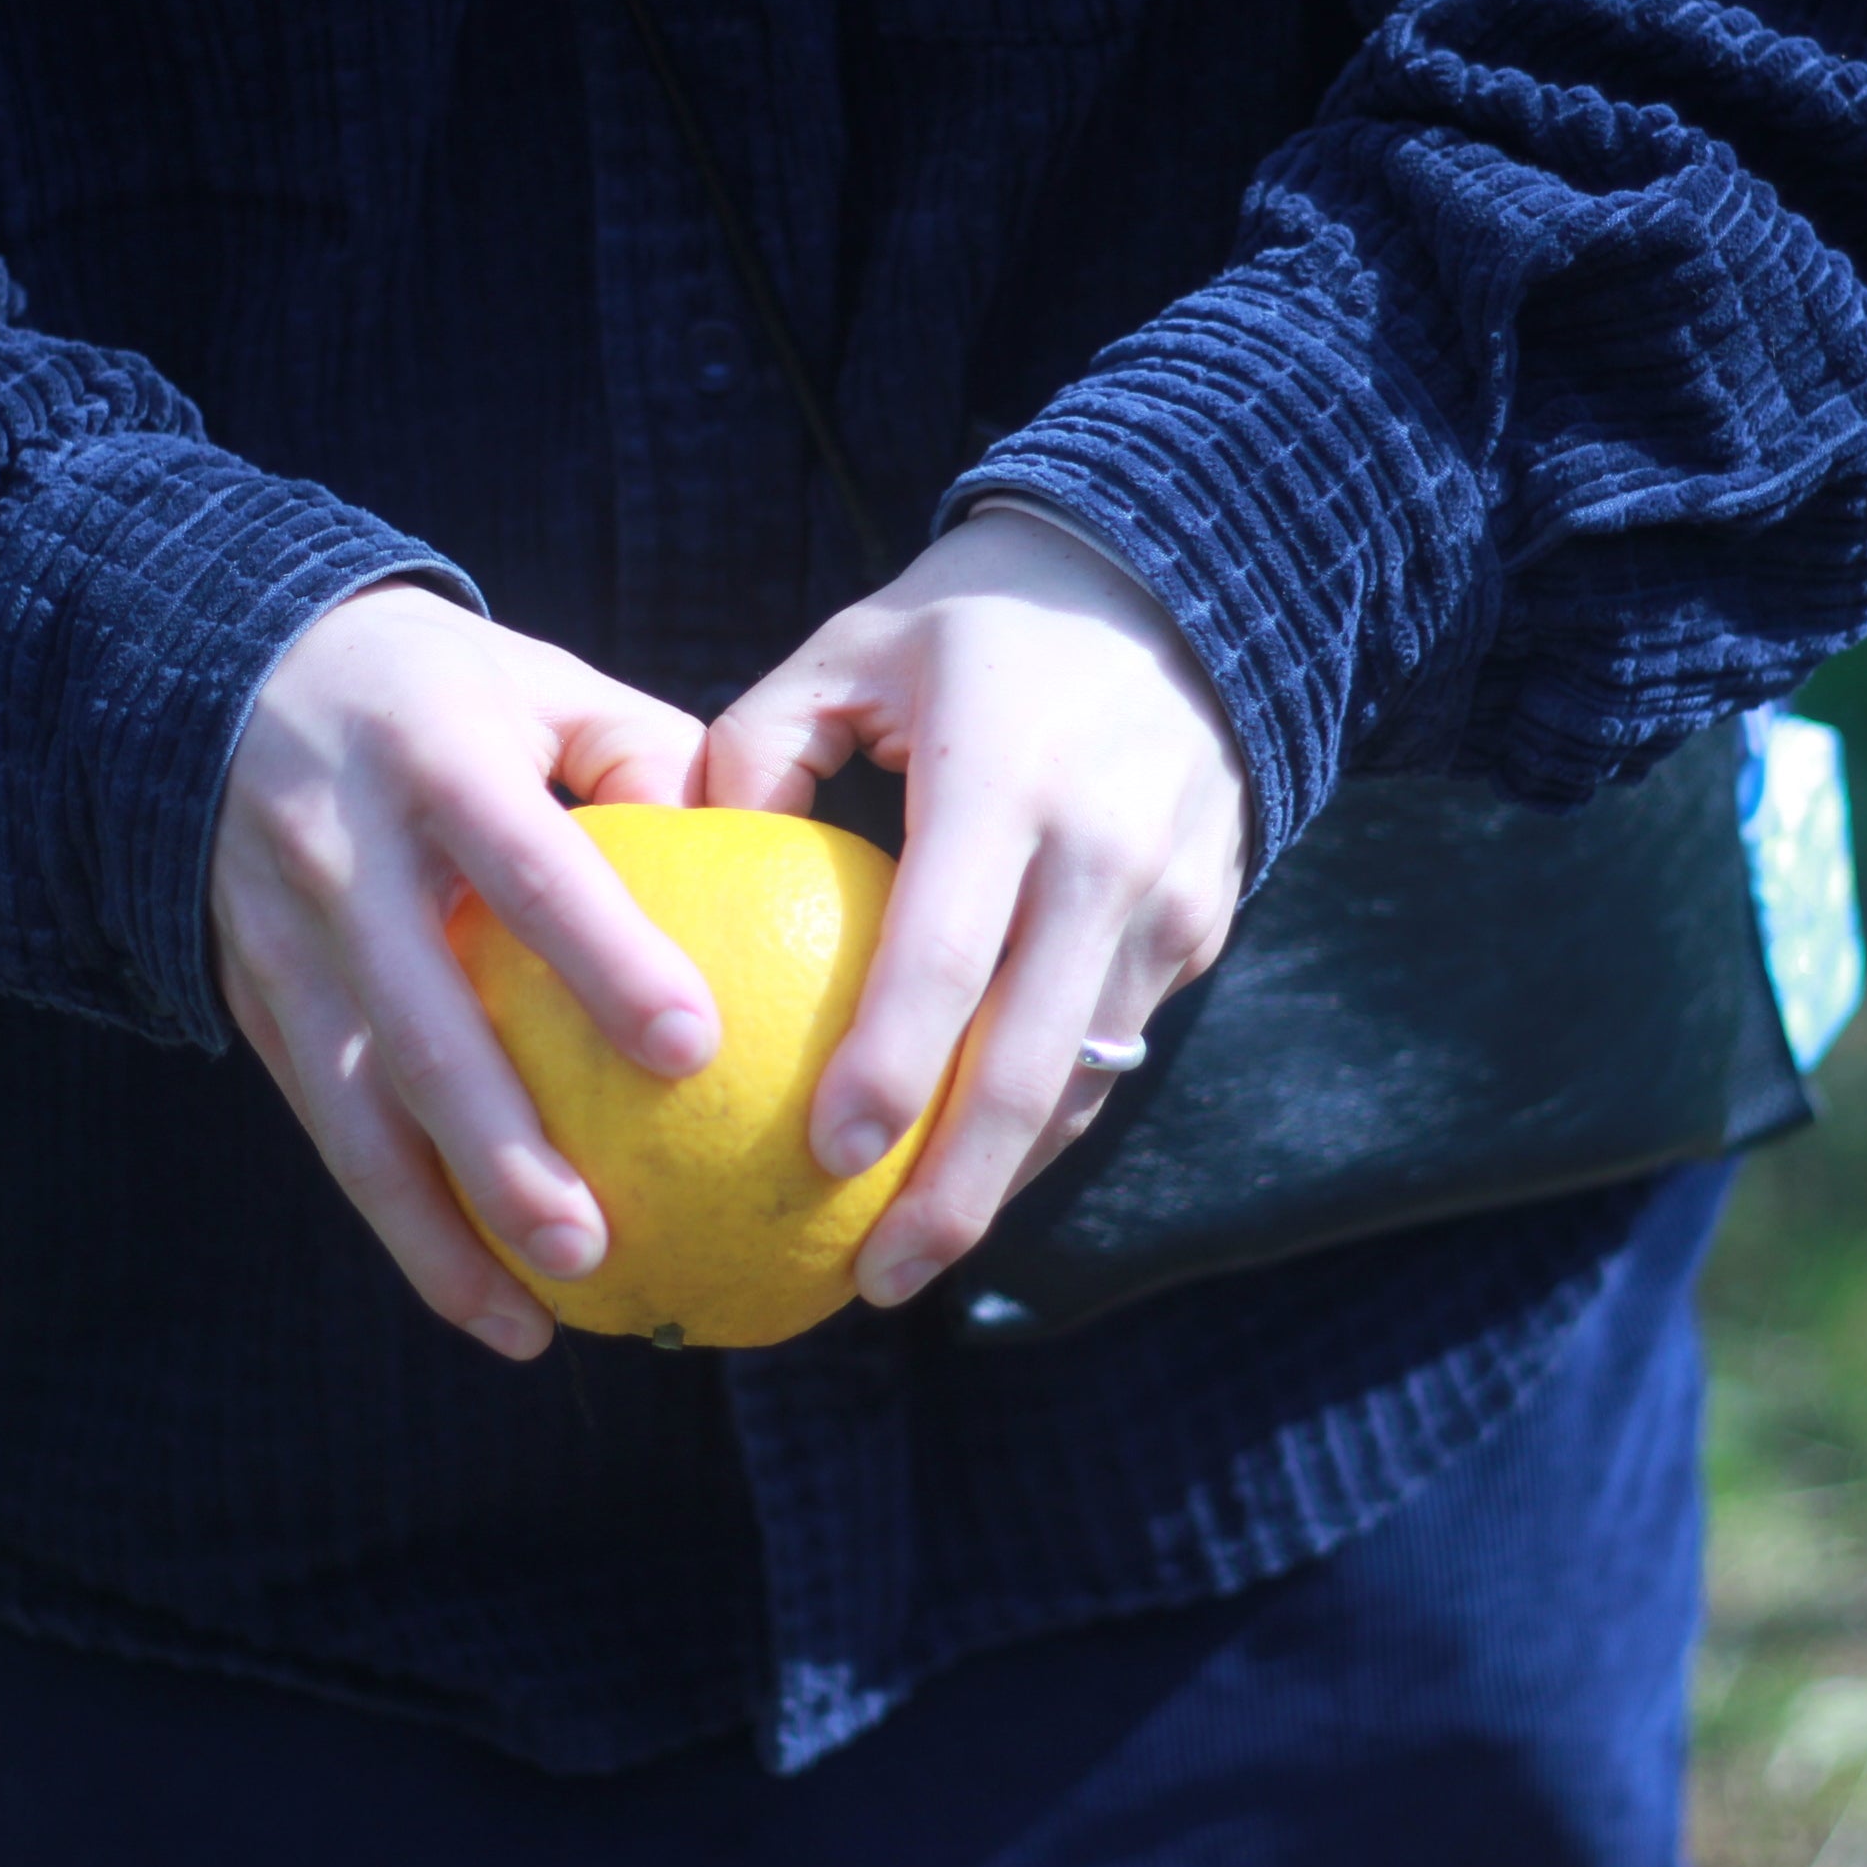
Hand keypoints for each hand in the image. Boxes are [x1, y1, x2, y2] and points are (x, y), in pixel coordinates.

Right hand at [211, 584, 717, 1359]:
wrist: (213, 675)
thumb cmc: (440, 692)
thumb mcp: (540, 683)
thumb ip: (650, 756)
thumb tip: (764, 854)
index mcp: (434, 757)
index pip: (532, 867)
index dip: (607, 959)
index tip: (695, 1049)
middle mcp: (343, 854)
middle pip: (423, 1024)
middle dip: (503, 1149)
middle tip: (597, 1244)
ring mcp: (281, 935)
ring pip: (356, 1107)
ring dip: (438, 1227)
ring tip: (532, 1321)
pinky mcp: (249, 995)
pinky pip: (327, 1123)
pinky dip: (398, 1219)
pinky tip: (481, 1299)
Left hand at [706, 506, 1248, 1308]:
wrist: (1185, 586)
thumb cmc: (976, 628)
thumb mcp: (854, 649)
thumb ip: (757, 746)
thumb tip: (666, 864)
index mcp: (1006, 780)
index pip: (945, 955)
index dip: (889, 1070)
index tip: (818, 1160)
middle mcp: (1103, 855)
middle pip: (1029, 1065)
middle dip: (953, 1194)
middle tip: (870, 1280)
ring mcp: (1167, 903)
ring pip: (1085, 1083)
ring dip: (1001, 1185)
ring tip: (909, 1259)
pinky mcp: (1200, 927)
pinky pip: (1115, 1052)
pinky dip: (1046, 1128)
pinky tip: (970, 1178)